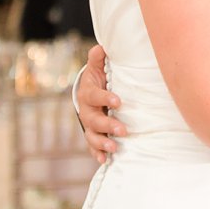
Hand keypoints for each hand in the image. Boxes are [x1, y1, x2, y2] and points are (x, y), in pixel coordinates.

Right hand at [76, 44, 124, 163]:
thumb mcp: (97, 67)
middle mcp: (86, 111)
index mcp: (88, 93)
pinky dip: (97, 153)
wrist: (89, 93)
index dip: (105, 98)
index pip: (94, 96)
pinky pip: (92, 146)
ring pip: (92, 135)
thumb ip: (98, 58)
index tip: (119, 102)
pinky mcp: (92, 135)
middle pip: (93, 120)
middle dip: (107, 125)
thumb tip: (102, 47)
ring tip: (115, 148)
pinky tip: (104, 160)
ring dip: (102, 142)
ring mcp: (88, 125)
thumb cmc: (98, 79)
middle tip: (123, 130)